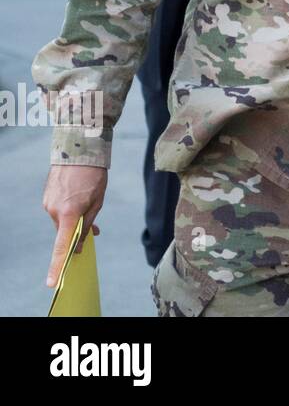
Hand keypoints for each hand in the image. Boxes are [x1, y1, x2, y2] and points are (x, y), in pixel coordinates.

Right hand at [42, 164, 107, 286]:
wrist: (78, 151)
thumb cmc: (93, 177)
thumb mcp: (97, 202)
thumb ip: (88, 224)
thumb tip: (80, 244)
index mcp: (69, 214)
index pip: (62, 246)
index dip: (57, 265)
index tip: (53, 282)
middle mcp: (54, 211)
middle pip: (66, 232)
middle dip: (78, 232)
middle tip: (95, 230)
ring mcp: (48, 204)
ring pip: (62, 221)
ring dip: (74, 219)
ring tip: (88, 202)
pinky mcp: (46, 197)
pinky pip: (58, 211)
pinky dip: (68, 210)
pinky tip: (78, 197)